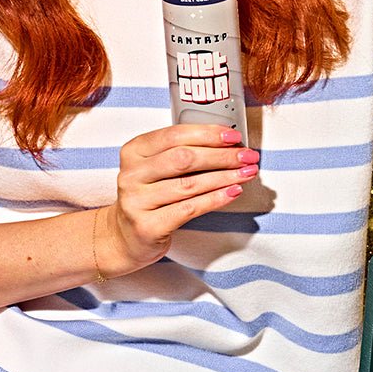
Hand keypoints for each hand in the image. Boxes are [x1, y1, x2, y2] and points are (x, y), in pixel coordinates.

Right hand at [98, 124, 258, 275]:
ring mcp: (137, 201)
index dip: (208, 134)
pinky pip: (189, 209)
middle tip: (247, 156)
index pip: (174, 135)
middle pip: (183, 158)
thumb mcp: (157, 169)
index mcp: (134, 151)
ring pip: (189, 184)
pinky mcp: (148, 226)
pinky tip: (233, 192)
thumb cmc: (150, 198)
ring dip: (224, 177)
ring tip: (246, 173)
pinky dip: (215, 199)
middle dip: (222, 155)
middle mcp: (132, 174)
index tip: (234, 136)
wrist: (126, 237)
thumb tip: (228, 145)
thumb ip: (183, 154)